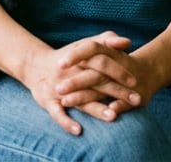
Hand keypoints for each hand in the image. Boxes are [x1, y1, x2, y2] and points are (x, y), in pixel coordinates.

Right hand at [20, 32, 135, 134]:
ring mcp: (58, 88)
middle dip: (116, 92)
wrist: (34, 64)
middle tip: (136, 100)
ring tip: (113, 116)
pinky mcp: (47, 101)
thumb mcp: (84, 46)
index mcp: (80, 59)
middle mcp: (70, 73)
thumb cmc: (68, 57)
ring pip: (79, 99)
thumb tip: (128, 42)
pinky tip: (78, 130)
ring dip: (96, 108)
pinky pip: (57, 113)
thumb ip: (106, 41)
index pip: (102, 62)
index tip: (135, 81)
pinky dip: (66, 122)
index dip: (119, 71)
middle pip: (96, 82)